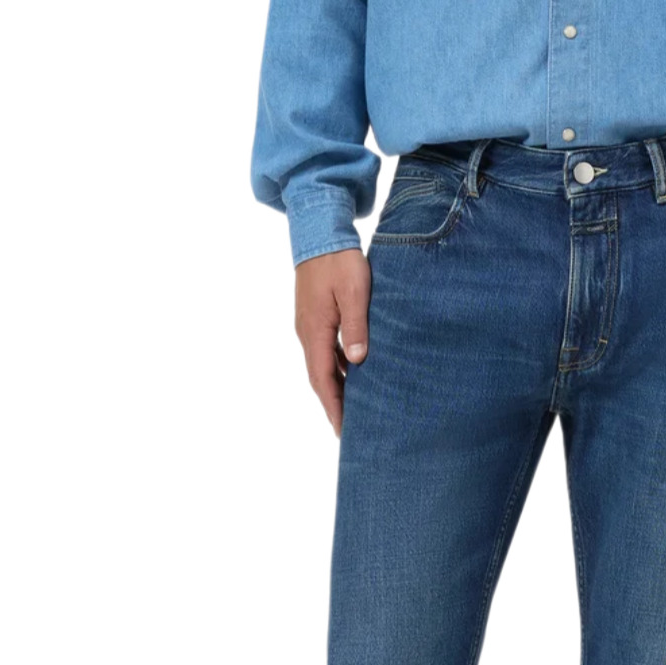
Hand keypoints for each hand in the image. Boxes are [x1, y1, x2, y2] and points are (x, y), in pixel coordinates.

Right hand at [294, 247, 369, 436]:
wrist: (319, 234)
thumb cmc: (340, 262)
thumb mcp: (354, 292)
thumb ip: (356, 327)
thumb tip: (358, 361)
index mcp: (315, 331)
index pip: (323, 379)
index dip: (334, 407)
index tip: (343, 431)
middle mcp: (307, 333)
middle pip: (320, 378)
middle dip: (334, 405)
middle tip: (349, 431)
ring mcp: (309, 326)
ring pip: (322, 366)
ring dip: (336, 388)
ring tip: (354, 409)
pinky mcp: (315, 318)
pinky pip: (325, 351)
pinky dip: (337, 369)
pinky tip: (353, 374)